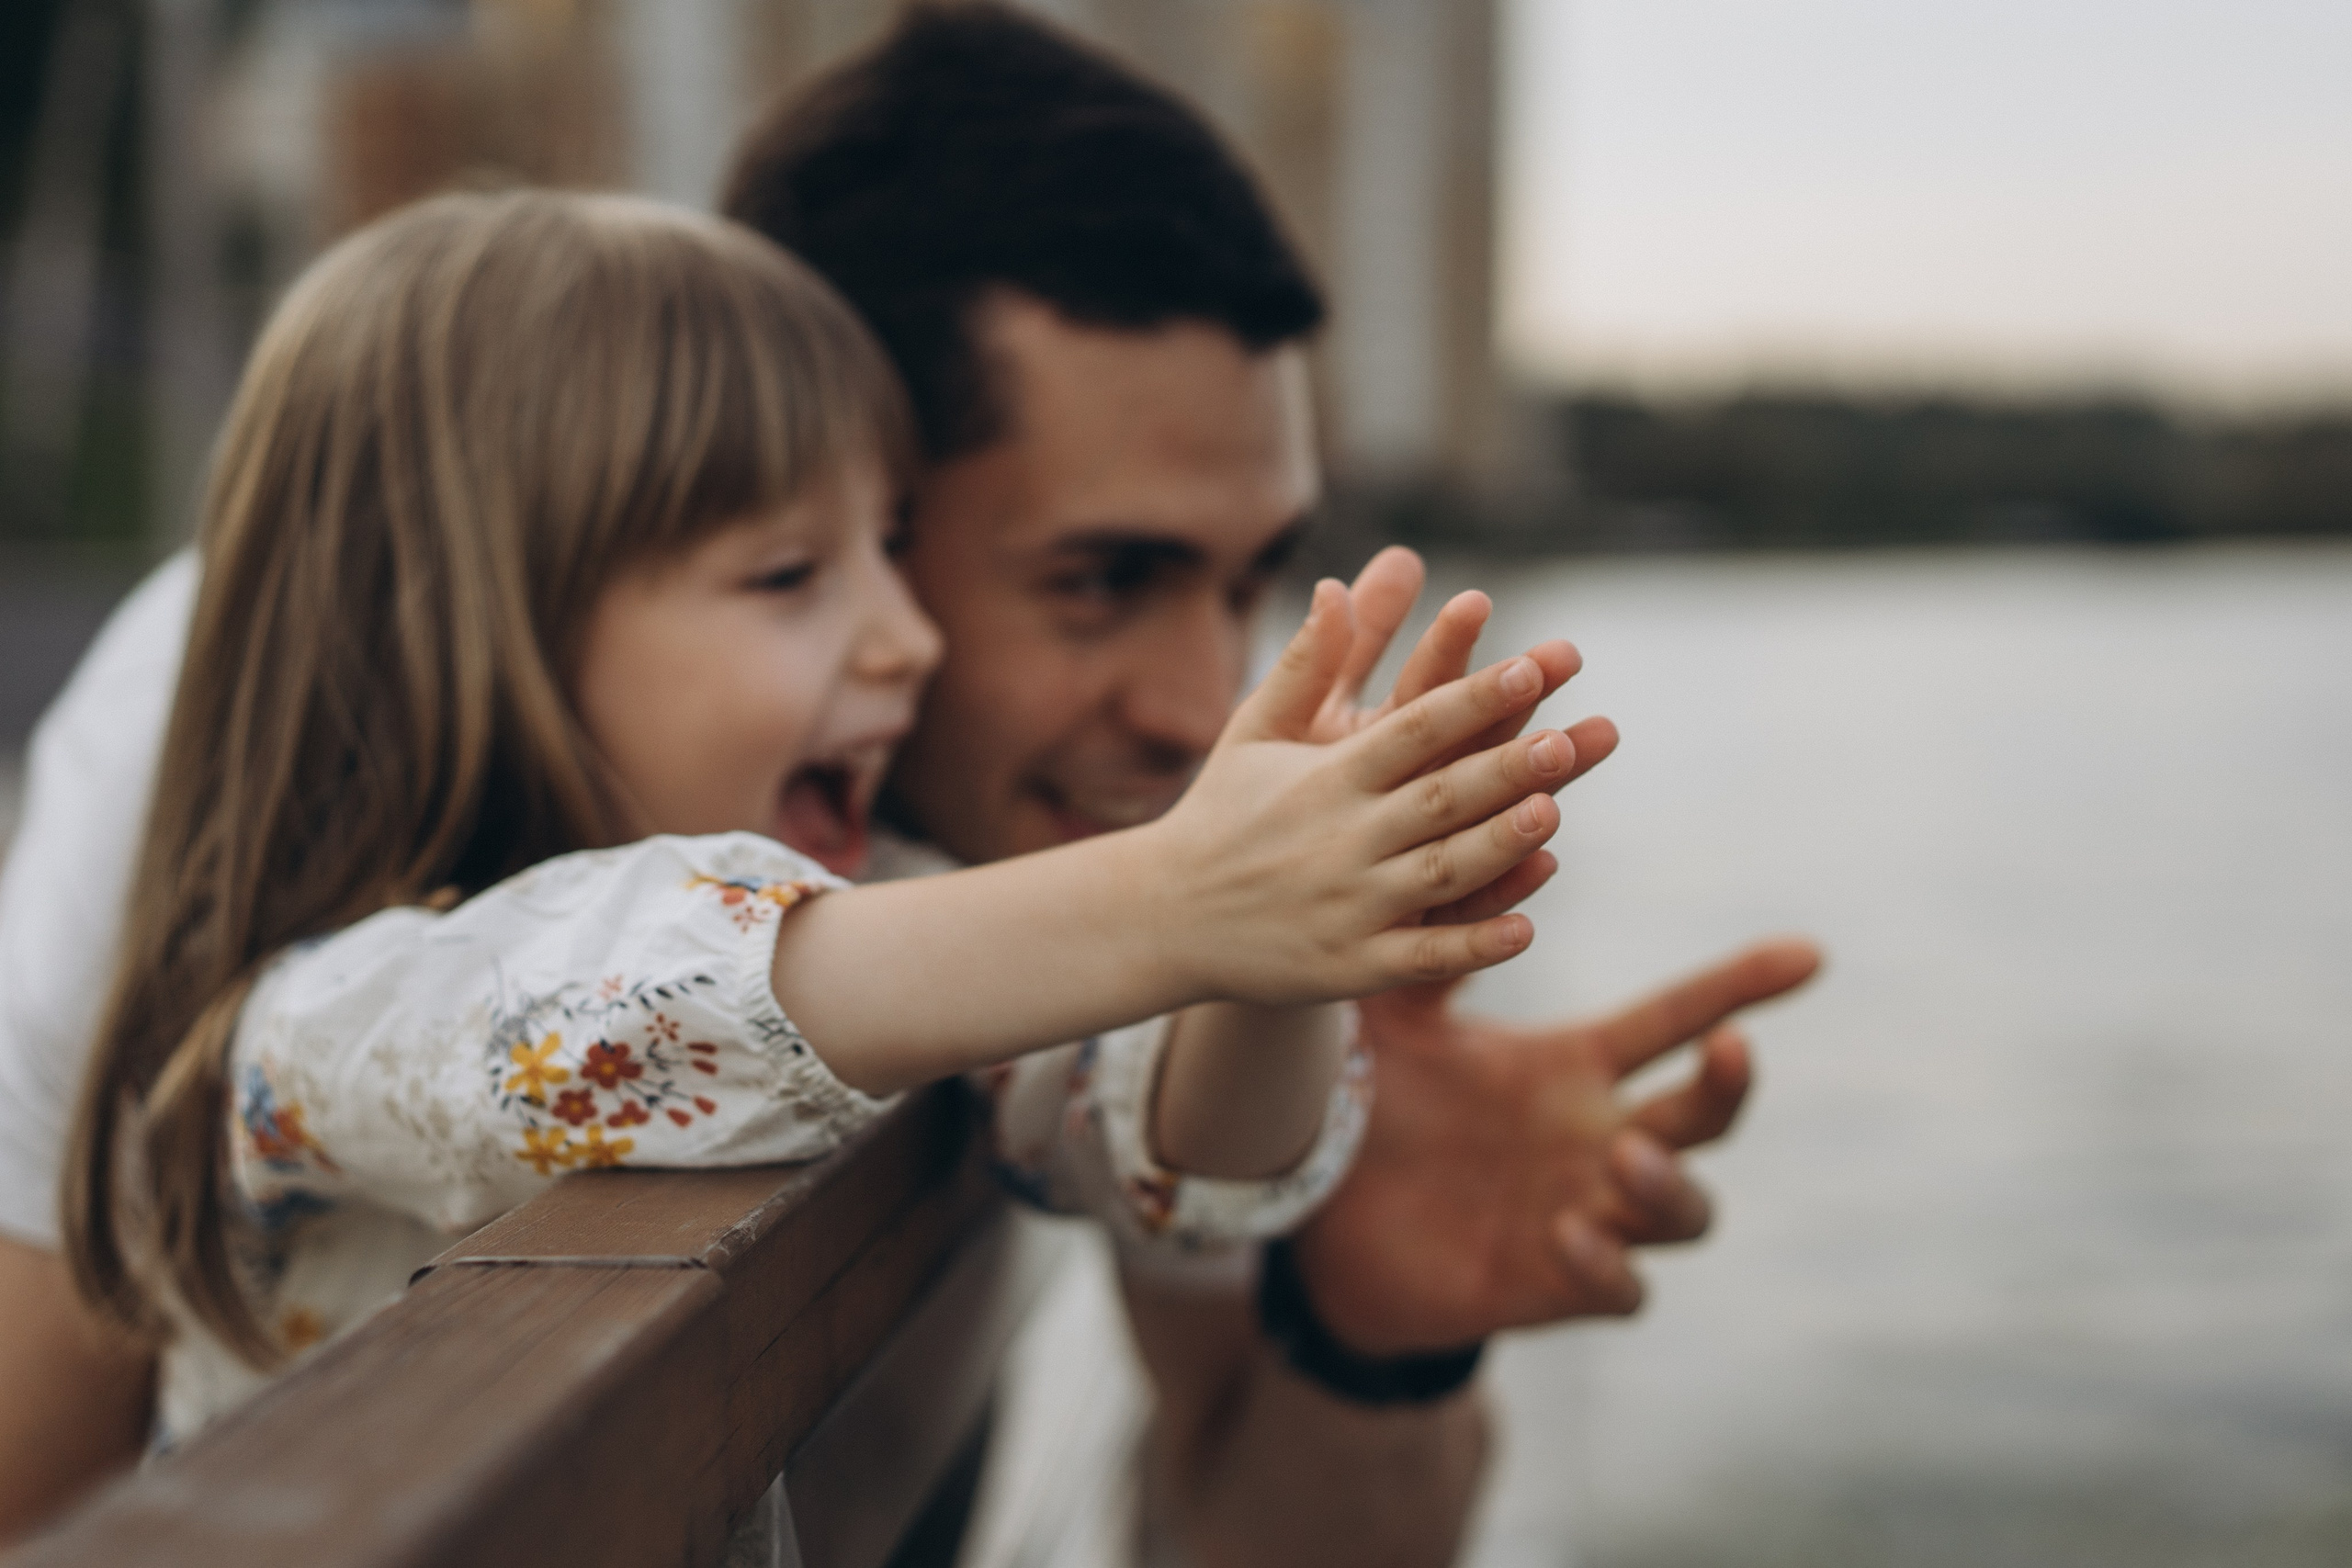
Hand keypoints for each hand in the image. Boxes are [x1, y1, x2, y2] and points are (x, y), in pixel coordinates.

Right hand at [1139, 579, 1587, 1007]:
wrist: (1164, 917)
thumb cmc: (1220, 813)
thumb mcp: (1254, 732)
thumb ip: (1306, 665)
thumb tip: (1334, 586)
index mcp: (1327, 777)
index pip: (1413, 728)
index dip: (1472, 698)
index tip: (1530, 668)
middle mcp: (1341, 837)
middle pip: (1437, 797)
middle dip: (1504, 768)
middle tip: (1568, 739)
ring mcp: (1348, 904)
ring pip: (1437, 874)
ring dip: (1496, 846)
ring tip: (1552, 812)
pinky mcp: (1351, 965)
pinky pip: (1421, 956)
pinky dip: (1472, 946)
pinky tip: (1525, 930)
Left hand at [1289, 938, 1822, 1354]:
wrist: (1317, 1218)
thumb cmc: (1369, 1098)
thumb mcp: (1395, 1012)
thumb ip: (1447, 937)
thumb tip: (1513, 846)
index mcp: (1572, 1065)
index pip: (1674, 1020)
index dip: (1741, 987)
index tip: (1807, 953)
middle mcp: (1596, 1137)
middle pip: (1703, 1115)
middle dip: (1730, 1085)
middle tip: (1731, 1050)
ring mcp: (1585, 1213)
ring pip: (1683, 1211)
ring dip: (1668, 1185)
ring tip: (1626, 1157)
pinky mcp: (1552, 1283)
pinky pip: (1619, 1290)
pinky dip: (1609, 1266)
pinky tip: (1572, 1234)